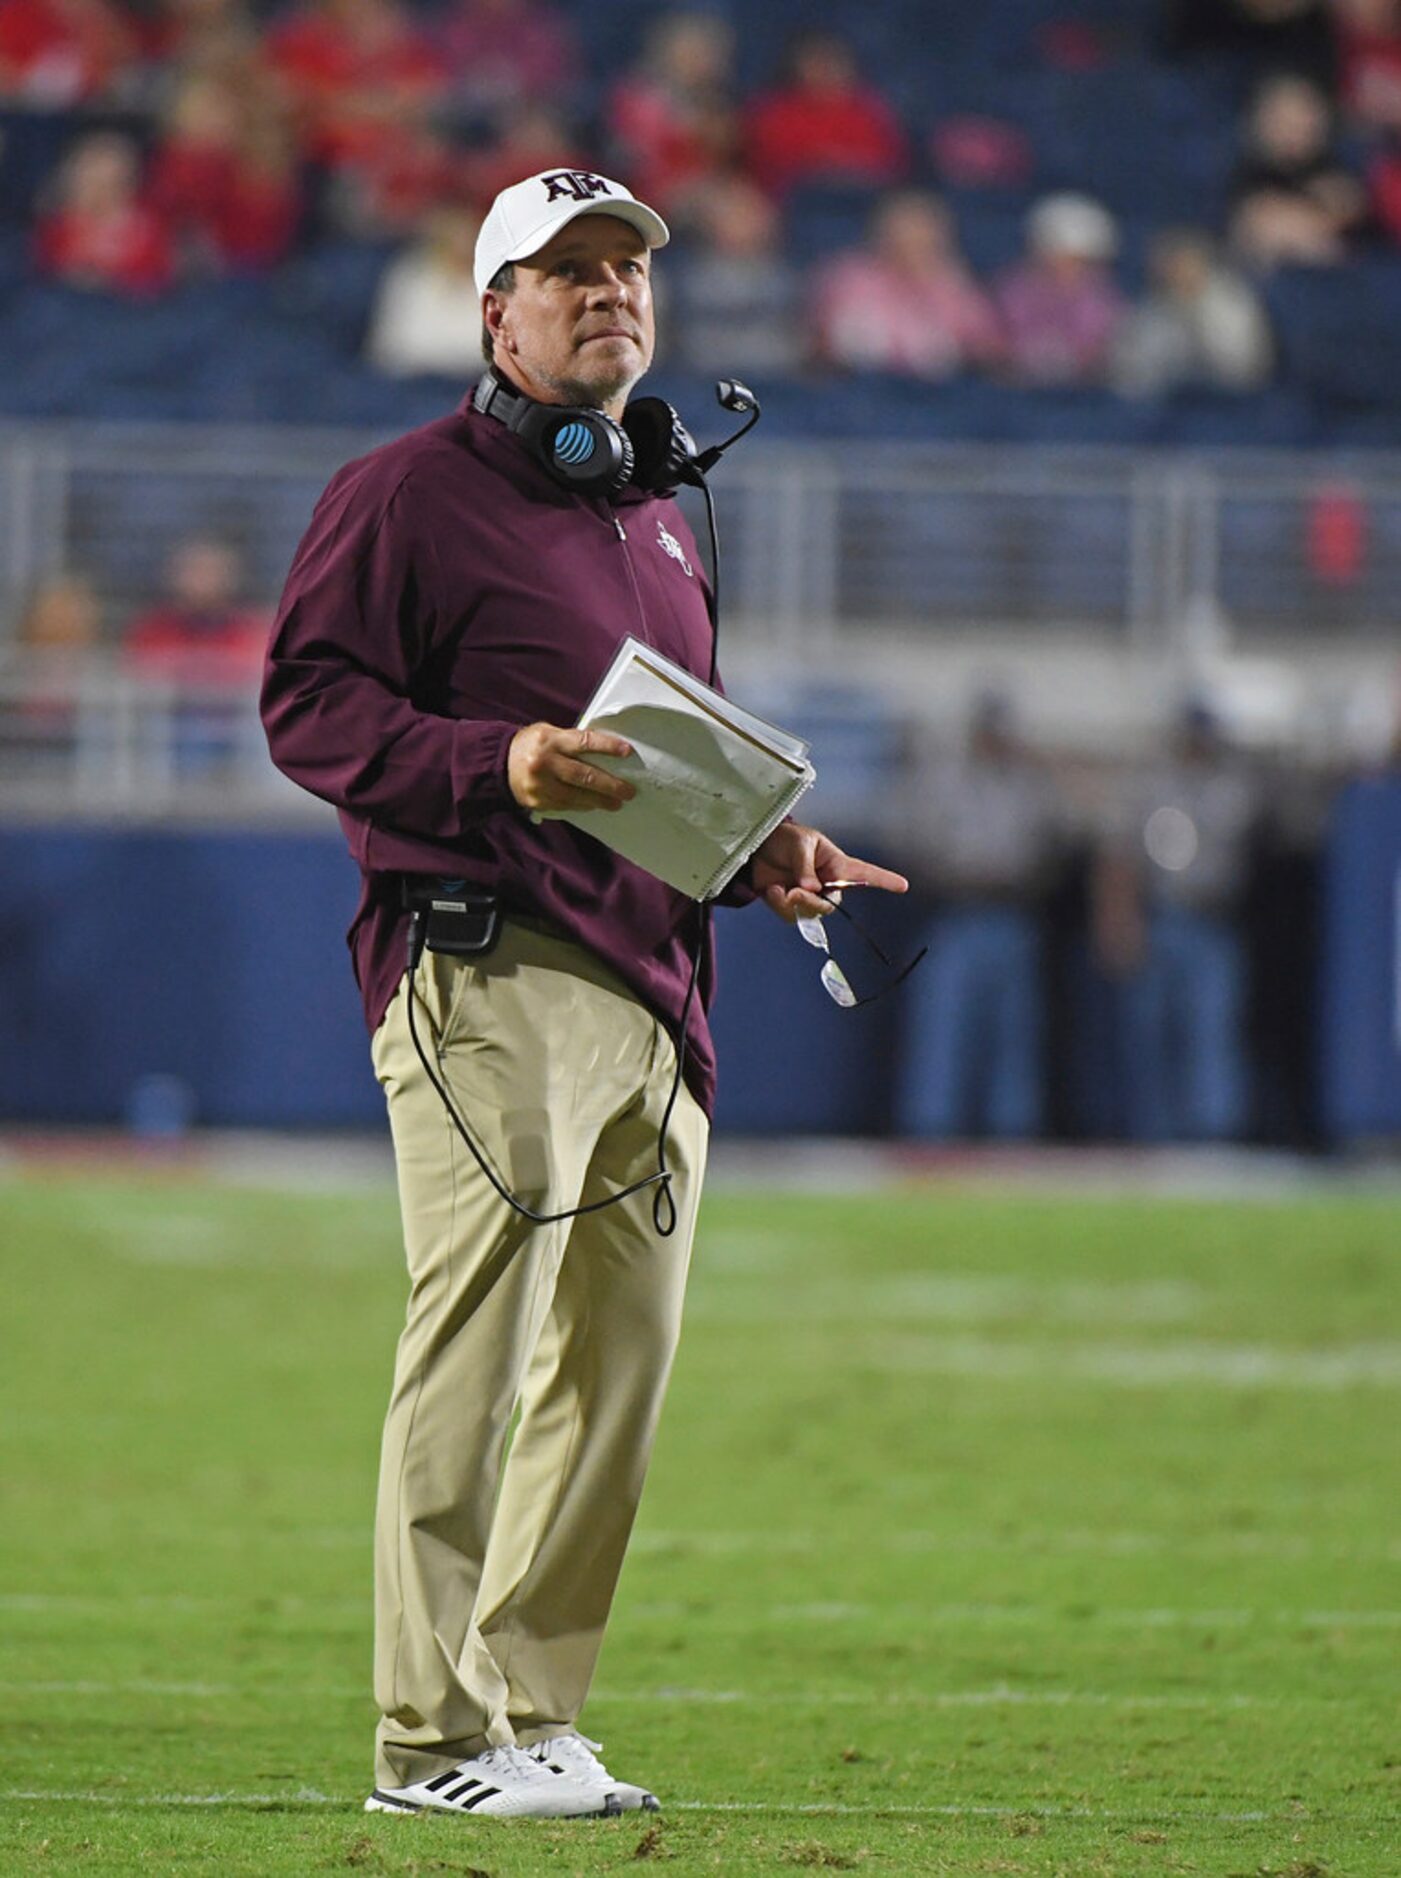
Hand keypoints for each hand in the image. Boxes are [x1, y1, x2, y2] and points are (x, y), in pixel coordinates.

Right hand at [508, 723, 636, 813]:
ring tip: (617, 803)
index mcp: (550, 740)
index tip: (627, 752)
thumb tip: (604, 750)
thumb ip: (572, 740)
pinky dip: (582, 806)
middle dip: (610, 785)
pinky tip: (594, 805)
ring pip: (576, 796)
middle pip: (584, 776)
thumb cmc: (531, 745)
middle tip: (629, 791)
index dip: (607, 747)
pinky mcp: (537, 801)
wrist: (498, 764)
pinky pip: (565, 805)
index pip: (584, 742)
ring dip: (599, 800)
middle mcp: (545, 763)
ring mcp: (540, 785)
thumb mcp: (549, 733)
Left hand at [751, 821, 907, 922]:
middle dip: (811, 903)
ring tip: (778, 888)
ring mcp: (810, 897)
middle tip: (793, 893)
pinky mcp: (792, 906)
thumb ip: (805, 867)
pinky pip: (791, 916)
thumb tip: (812, 890)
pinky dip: (779, 905)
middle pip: (830, 905)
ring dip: (792, 904)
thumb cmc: (785, 839)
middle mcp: (827, 883)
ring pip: (810, 914)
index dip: (884, 880)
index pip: (865, 874)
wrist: (757, 849)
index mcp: (837, 864)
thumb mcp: (798, 845)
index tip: (903, 885)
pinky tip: (772, 890)